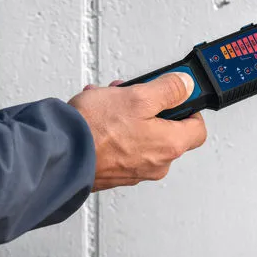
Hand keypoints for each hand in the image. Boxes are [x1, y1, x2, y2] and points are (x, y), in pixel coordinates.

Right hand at [69, 73, 206, 190]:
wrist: (59, 155)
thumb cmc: (95, 130)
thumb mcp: (138, 96)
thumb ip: (168, 90)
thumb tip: (186, 85)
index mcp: (170, 146)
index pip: (197, 128)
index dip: (188, 107)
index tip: (175, 94)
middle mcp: (156, 163)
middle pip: (166, 129)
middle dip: (149, 106)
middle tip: (133, 93)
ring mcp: (134, 170)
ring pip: (140, 133)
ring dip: (126, 113)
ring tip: (107, 100)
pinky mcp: (114, 171)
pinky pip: (122, 144)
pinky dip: (113, 128)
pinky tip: (96, 115)